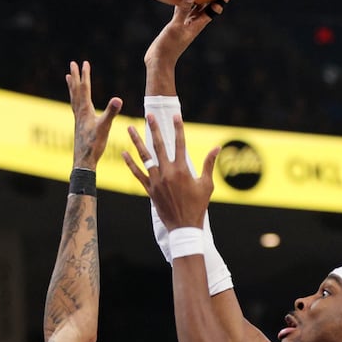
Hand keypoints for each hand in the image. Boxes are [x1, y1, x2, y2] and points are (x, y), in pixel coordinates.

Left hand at [66, 61, 122, 170]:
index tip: (84, 62)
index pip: (85, 88)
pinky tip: (77, 103)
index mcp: (85, 111)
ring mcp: (78, 120)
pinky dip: (75, 100)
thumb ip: (111, 112)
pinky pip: (75, 108)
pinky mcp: (79, 126)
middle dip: (76, 77)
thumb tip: (118, 99)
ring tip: (68, 77)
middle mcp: (79, 113)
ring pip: (74, 99)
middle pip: (76, 90)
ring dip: (72, 87)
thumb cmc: (94, 145)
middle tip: (72, 64)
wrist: (84, 161)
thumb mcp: (105, 127)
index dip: (85, 75)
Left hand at [124, 113, 219, 230]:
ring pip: (145, 157)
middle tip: (148, 115)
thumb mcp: (206, 185)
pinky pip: (137, 174)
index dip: (177, 128)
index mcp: (182, 169)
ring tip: (130, 128)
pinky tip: (124, 153)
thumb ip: (209, 164)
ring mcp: (156, 181)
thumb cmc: (198, 206)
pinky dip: (130, 164)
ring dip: (136, 141)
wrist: (184, 227)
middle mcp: (167, 172)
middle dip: (153, 129)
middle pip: (159, 146)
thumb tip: (217, 148)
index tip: (175, 115)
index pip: (179, 143)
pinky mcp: (149, 190)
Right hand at [144, 0, 234, 72]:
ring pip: (196, 5)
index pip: (215, 8)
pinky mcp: (176, 23)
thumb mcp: (176, 27)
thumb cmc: (169, 46)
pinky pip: (182, 7)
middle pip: (208, 4)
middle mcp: (195, 22)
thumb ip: (183, 10)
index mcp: (199, 24)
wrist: (159, 60)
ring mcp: (186, 23)